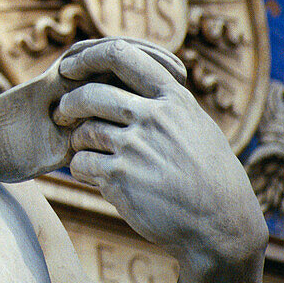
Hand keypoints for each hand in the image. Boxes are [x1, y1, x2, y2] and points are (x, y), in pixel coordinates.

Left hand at [53, 39, 266, 267]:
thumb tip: (129, 78)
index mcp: (173, 99)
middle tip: (62, 113)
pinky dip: (81, 169)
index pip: (121, 55)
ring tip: (90, 153)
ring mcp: (136, 148)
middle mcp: (154, 118)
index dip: (87, 57)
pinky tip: (96, 176)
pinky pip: (81, 164)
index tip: (69, 68)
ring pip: (83, 132)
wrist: (221, 227)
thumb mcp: (197, 125)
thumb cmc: (209, 176)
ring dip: (79, 143)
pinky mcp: (120, 178)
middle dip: (69, 104)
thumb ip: (165, 102)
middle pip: (90, 95)